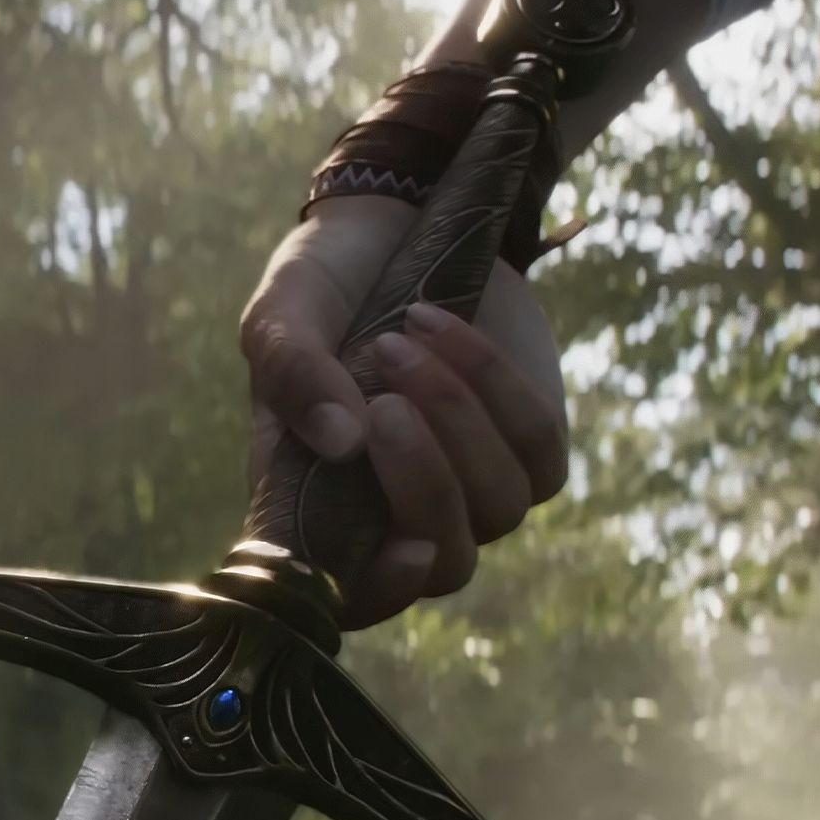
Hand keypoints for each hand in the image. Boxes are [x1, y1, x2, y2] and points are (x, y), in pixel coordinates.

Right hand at [239, 195, 568, 628]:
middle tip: (384, 398)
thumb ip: (292, 373)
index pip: (353, 597)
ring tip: (403, 336)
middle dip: (424, 484)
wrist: (391, 222)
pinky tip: (441, 327)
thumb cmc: (318, 285)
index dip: (379, 597)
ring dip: (457, 420)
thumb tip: (342, 441)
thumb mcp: (281, 317)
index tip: (400, 549)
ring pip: (498, 508)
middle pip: (446, 562)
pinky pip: (539, 447)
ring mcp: (473, 484)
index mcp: (321, 506)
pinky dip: (495, 385)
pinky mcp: (530, 444)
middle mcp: (399, 512)